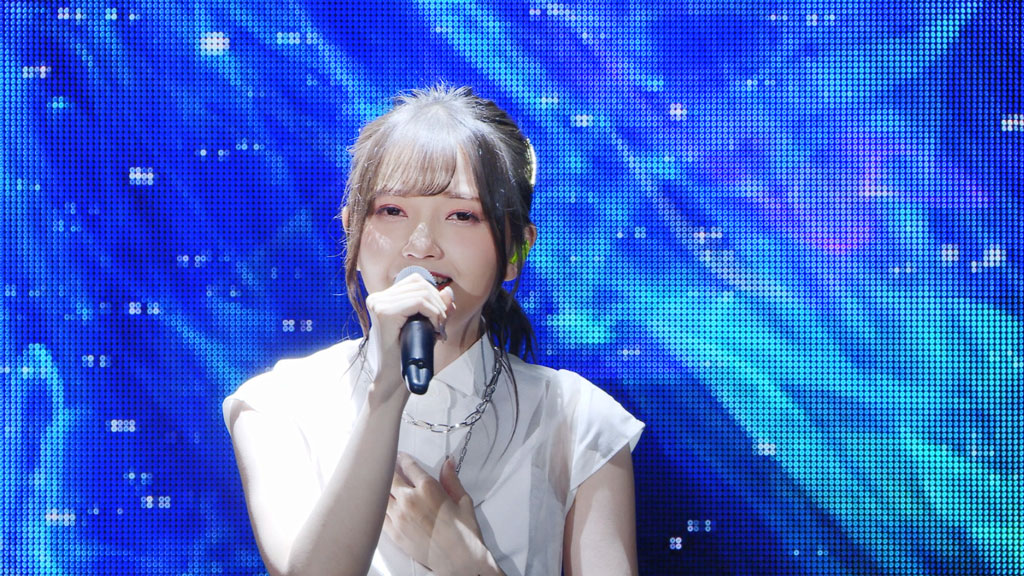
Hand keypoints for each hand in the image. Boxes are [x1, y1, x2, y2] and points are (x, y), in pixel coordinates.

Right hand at [364, 274, 454, 402]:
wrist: (393, 378)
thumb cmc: (407, 353)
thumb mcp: (425, 326)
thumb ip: (436, 308)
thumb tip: (448, 291)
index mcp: (382, 298)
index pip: (415, 281)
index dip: (434, 295)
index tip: (439, 317)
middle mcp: (377, 298)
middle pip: (420, 283)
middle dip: (438, 303)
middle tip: (441, 326)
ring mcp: (378, 304)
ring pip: (422, 292)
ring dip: (438, 310)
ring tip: (438, 328)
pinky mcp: (384, 313)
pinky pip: (419, 302)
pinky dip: (433, 313)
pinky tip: (434, 329)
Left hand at [384, 453, 501, 574]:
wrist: (459, 560)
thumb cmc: (463, 533)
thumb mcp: (463, 500)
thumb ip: (451, 479)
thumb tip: (448, 464)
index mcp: (428, 488)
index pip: (409, 466)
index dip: (403, 459)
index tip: (401, 458)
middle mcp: (410, 499)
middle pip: (390, 476)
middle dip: (389, 469)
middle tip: (389, 467)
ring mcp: (399, 516)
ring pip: (381, 493)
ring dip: (382, 486)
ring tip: (382, 483)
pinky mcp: (393, 532)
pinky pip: (379, 514)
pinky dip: (378, 506)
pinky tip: (381, 503)